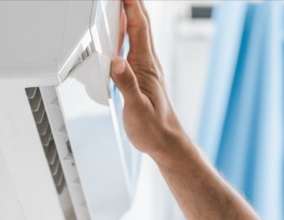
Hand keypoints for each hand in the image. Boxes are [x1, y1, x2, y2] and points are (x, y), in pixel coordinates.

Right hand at [110, 0, 187, 161]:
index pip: (139, 26)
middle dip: (132, 2)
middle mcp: (147, 62)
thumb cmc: (153, 128)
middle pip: (141, 23)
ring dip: (131, 13)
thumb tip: (117, 62)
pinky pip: (135, 45)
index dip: (131, 4)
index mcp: (145, 65)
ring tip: (122, 1)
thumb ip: (127, 84)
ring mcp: (146, 67)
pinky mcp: (143, 75)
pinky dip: (128, 32)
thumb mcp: (136, 108)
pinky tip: (122, 33)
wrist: (166, 141)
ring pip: (139, 32)